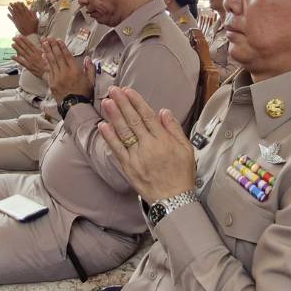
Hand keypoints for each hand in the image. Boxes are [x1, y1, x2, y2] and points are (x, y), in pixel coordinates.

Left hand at [8, 1, 39, 35]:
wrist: (30, 34)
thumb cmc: (34, 27)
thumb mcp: (36, 19)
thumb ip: (33, 13)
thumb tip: (32, 8)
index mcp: (27, 15)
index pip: (23, 8)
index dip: (19, 5)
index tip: (17, 2)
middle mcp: (22, 17)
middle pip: (17, 10)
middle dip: (14, 6)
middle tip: (11, 3)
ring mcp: (19, 20)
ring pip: (14, 14)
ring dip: (10, 10)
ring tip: (8, 6)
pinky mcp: (17, 24)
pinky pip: (12, 20)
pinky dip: (10, 17)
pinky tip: (7, 14)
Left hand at [11, 33, 45, 79]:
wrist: (49, 74)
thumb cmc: (50, 64)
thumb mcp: (49, 53)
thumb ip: (45, 45)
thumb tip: (43, 38)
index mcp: (38, 52)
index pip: (30, 44)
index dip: (24, 40)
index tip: (20, 36)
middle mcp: (33, 56)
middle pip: (25, 48)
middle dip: (19, 42)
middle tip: (14, 38)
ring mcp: (31, 62)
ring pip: (22, 54)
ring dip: (17, 49)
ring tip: (12, 44)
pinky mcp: (29, 67)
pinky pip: (22, 63)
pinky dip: (17, 59)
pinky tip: (12, 56)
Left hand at [41, 37, 93, 100]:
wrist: (74, 106)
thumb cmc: (83, 94)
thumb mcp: (91, 81)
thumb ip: (89, 69)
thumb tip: (88, 59)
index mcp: (75, 71)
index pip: (67, 56)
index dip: (62, 47)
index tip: (58, 40)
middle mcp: (65, 72)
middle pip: (57, 56)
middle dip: (53, 46)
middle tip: (48, 38)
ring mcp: (57, 77)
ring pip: (51, 61)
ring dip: (47, 51)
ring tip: (44, 43)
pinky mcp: (52, 83)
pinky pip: (48, 70)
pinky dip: (46, 62)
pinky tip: (44, 55)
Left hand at [97, 87, 196, 201]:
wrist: (173, 200)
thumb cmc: (181, 175)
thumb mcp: (187, 149)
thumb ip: (175, 129)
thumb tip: (163, 112)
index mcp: (164, 141)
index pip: (148, 116)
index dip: (136, 102)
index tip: (128, 91)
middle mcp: (149, 147)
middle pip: (133, 121)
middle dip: (122, 103)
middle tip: (113, 90)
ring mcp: (137, 157)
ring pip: (124, 132)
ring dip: (114, 116)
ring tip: (106, 102)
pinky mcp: (128, 168)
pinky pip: (117, 150)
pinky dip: (110, 137)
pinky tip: (103, 126)